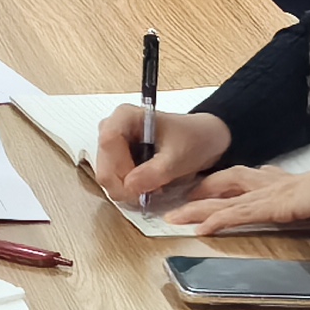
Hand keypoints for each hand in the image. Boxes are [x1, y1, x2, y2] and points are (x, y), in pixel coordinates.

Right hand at [94, 101, 230, 199]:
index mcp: (125, 116)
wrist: (205, 140)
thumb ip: (154, 172)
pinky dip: (130, 189)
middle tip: (148, 193)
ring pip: (107, 175)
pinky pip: (114, 180)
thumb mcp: (178, 157)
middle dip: (124, 184)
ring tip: (153, 187)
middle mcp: (114, 127)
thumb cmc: (194, 139)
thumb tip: (130, 187)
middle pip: (104, 163)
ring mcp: (115, 144)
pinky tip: (149, 185)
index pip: (108, 143)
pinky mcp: (119, 158)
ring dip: (128, 189)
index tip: (137, 186)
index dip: (119, 168)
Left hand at [155, 165, 309, 236]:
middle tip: (179, 203)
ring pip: (221, 200)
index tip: (202, 189)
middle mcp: (263, 182)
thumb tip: (286, 188)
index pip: (239, 177)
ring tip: (175, 218)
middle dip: (199, 192)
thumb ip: (293, 190)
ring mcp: (262, 194)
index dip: (217, 183)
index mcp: (273, 178)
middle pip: (223, 183)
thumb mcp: (308, 191)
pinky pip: (235, 214)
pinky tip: (201, 229)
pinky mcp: (265, 206)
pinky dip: (216, 221)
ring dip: (196, 209)